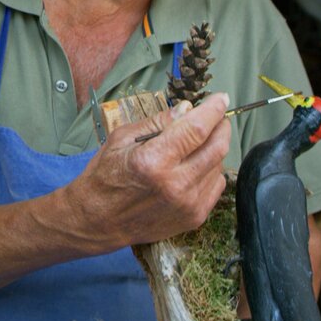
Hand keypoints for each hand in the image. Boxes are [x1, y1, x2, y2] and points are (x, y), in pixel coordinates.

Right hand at [64, 93, 231, 252]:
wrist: (98, 221)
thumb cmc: (105, 177)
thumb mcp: (122, 140)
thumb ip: (158, 123)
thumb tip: (187, 109)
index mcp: (153, 161)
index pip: (196, 129)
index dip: (214, 110)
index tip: (221, 98)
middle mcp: (175, 184)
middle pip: (217, 147)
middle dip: (221, 126)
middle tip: (216, 118)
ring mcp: (187, 204)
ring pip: (220, 165)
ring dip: (214, 148)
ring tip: (196, 145)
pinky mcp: (194, 217)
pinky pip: (217, 185)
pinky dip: (212, 170)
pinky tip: (195, 166)